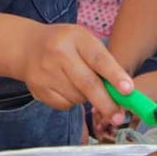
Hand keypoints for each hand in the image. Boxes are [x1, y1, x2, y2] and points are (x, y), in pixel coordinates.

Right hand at [18, 24, 133, 130]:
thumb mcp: (84, 41)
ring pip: (77, 97)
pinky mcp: (38, 89)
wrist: (28, 47)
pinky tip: (66, 88)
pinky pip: (64, 104)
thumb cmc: (66, 45)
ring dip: (87, 99)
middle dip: (106, 103)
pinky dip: (72, 102)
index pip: (98, 59)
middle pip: (87, 84)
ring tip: (80, 84)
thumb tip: (123, 92)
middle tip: (118, 117)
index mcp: (75, 38)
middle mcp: (58, 53)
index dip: (115, 75)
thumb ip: (103, 62)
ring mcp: (46, 72)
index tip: (128, 90)